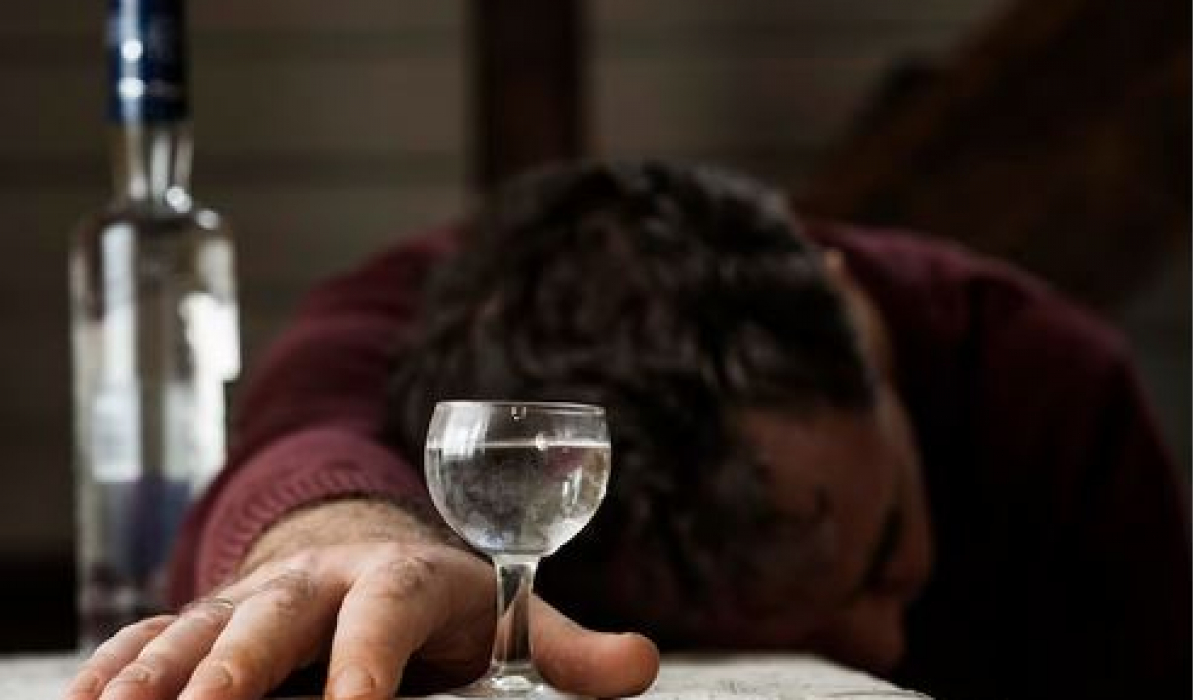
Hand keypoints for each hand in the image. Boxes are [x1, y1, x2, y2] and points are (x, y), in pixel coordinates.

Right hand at [65, 501, 658, 699]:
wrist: (371, 549)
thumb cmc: (450, 605)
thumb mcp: (513, 621)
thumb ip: (568, 650)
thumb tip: (643, 664)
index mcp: (402, 578)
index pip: (386, 610)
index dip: (369, 660)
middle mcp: (319, 580)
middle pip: (275, 614)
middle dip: (238, 666)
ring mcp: (254, 597)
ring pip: (197, 628)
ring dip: (155, 675)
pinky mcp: (207, 616)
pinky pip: (149, 637)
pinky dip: (112, 672)